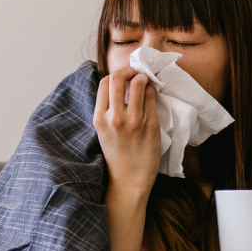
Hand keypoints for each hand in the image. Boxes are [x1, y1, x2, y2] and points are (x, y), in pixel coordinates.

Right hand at [94, 67, 161, 195]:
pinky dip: (151, 91)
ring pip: (139, 83)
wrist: (129, 181)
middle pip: (119, 77)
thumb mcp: (103, 132)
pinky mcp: (150, 124)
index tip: (123, 77)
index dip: (115, 75)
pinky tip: (151, 95)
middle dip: (129, 70)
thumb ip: (107, 111)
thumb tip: (118, 86)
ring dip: (143, 78)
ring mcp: (134, 120)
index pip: (104, 83)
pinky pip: (152, 97)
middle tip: (135, 73)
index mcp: (99, 118)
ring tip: (144, 82)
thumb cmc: (117, 156)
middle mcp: (115, 117)